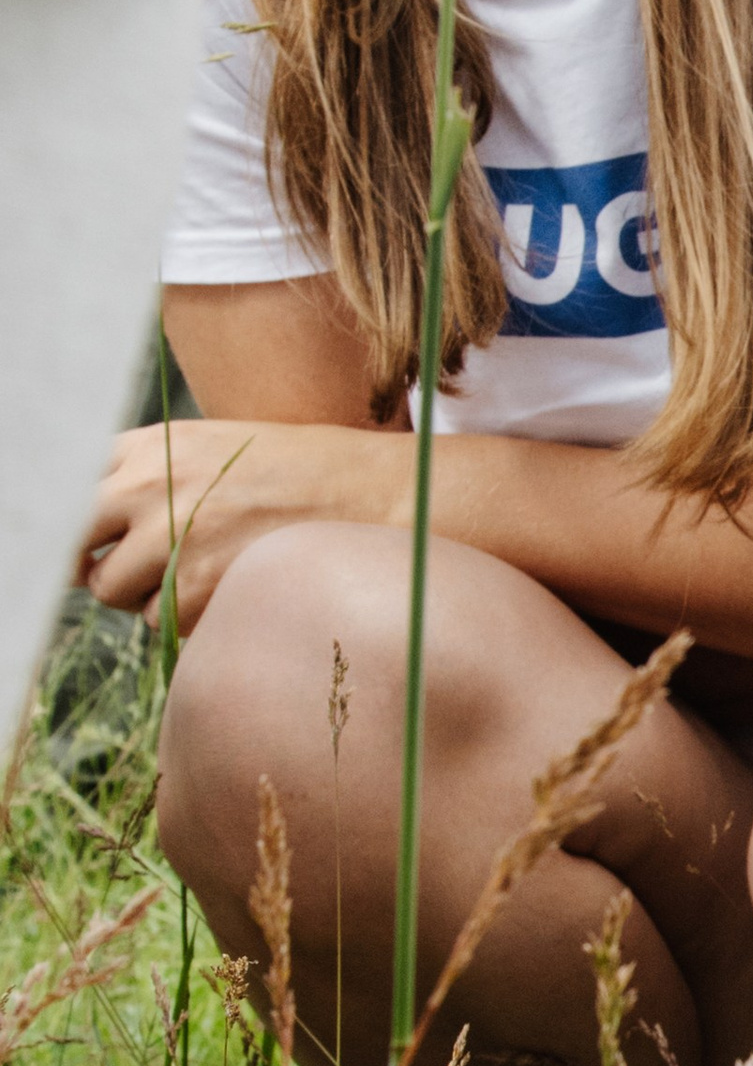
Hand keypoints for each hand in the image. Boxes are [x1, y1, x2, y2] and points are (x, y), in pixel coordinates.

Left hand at [78, 419, 404, 627]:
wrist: (370, 496)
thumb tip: (94, 528)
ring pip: (112, 589)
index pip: (69, 488)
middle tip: (121, 573)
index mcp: (150, 444)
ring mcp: (170, 536)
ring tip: (200, 579)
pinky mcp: (198, 587)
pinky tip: (230, 592)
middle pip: (72, 540)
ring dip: (143, 594)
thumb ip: (149, 474)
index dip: (80, 523)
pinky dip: (185, 619)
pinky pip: (158, 620)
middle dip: (92, 562)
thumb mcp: (212, 447)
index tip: (94, 541)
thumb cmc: (297, 475)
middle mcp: (147, 485)